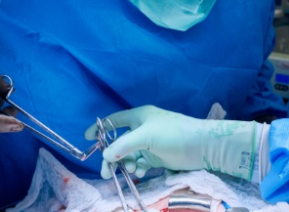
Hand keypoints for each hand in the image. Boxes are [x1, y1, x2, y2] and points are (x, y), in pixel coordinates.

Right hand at [84, 105, 259, 180]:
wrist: (201, 146)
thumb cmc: (174, 133)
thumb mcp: (146, 136)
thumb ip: (123, 145)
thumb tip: (105, 155)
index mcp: (139, 116)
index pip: (114, 120)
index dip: (100, 128)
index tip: (86, 138)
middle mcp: (142, 129)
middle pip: (119, 143)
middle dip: (112, 156)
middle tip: (106, 172)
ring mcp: (149, 144)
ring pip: (129, 155)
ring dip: (126, 164)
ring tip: (132, 171)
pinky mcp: (157, 157)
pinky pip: (140, 163)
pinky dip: (138, 169)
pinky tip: (142, 173)